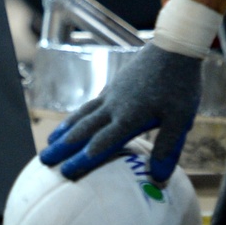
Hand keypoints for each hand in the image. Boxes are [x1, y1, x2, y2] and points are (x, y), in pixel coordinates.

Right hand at [40, 43, 202, 180]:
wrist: (175, 46)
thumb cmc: (181, 84)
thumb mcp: (181, 119)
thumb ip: (168, 148)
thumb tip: (159, 179)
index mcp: (129, 118)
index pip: (100, 144)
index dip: (82, 161)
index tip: (65, 174)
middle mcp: (115, 106)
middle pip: (83, 130)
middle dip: (63, 147)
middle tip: (44, 160)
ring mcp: (113, 93)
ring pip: (84, 114)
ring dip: (66, 129)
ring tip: (51, 141)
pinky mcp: (116, 83)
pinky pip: (92, 103)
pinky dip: (79, 114)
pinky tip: (77, 119)